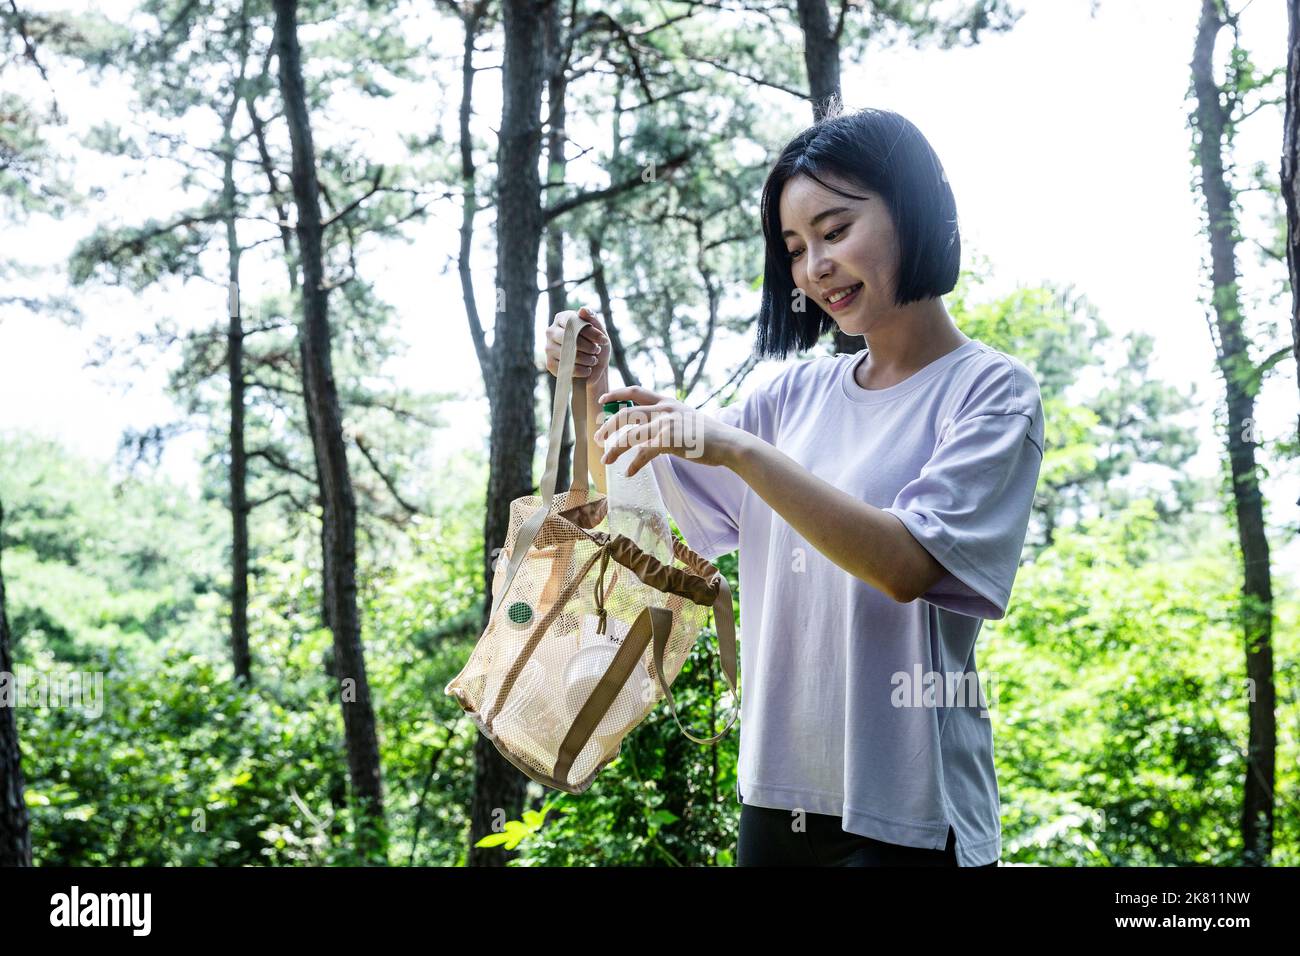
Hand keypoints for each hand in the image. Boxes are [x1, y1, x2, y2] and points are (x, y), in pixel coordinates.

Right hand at [544, 305, 609, 378]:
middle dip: (588, 347)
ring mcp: (548, 347)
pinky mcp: (550, 363)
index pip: (574, 322)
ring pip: (567, 354)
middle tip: (597, 350)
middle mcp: (551, 331)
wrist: (594, 365)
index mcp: (562, 318)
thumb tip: (583, 310)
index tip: (604, 340)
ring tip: (593, 360)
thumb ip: (592, 318)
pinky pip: (566, 367)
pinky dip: (581, 370)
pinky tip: (588, 369)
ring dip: (586, 359)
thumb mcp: (598, 330)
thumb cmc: (595, 344)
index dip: (590, 332)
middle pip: (569, 338)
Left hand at [593, 385, 749, 477]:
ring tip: (606, 459)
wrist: (728, 443)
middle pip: (626, 413)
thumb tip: (650, 430)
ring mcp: (666, 424)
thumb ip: (668, 419)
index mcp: (667, 402)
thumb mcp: (686, 418)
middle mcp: (664, 409)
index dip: (616, 394)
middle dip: (608, 425)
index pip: (635, 391)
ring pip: (630, 435)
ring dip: (614, 449)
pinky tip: (628, 472)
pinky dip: (634, 464)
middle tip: (598, 437)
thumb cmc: (708, 435)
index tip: (603, 400)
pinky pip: (644, 454)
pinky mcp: (668, 441)